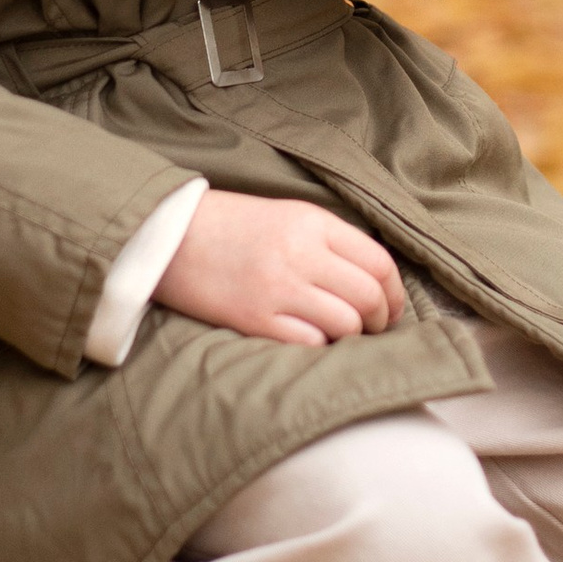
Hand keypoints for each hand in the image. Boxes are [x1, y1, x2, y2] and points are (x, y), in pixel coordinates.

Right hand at [157, 188, 406, 347]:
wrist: (167, 235)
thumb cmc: (230, 225)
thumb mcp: (286, 215)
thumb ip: (330, 241)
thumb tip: (373, 280)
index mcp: (312, 222)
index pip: (379, 262)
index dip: (395, 292)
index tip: (392, 307)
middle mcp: (300, 253)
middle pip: (369, 296)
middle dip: (381, 319)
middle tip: (374, 328)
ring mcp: (277, 288)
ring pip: (346, 324)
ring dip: (352, 335)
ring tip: (343, 336)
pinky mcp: (254, 319)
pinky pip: (310, 343)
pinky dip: (319, 346)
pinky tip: (310, 339)